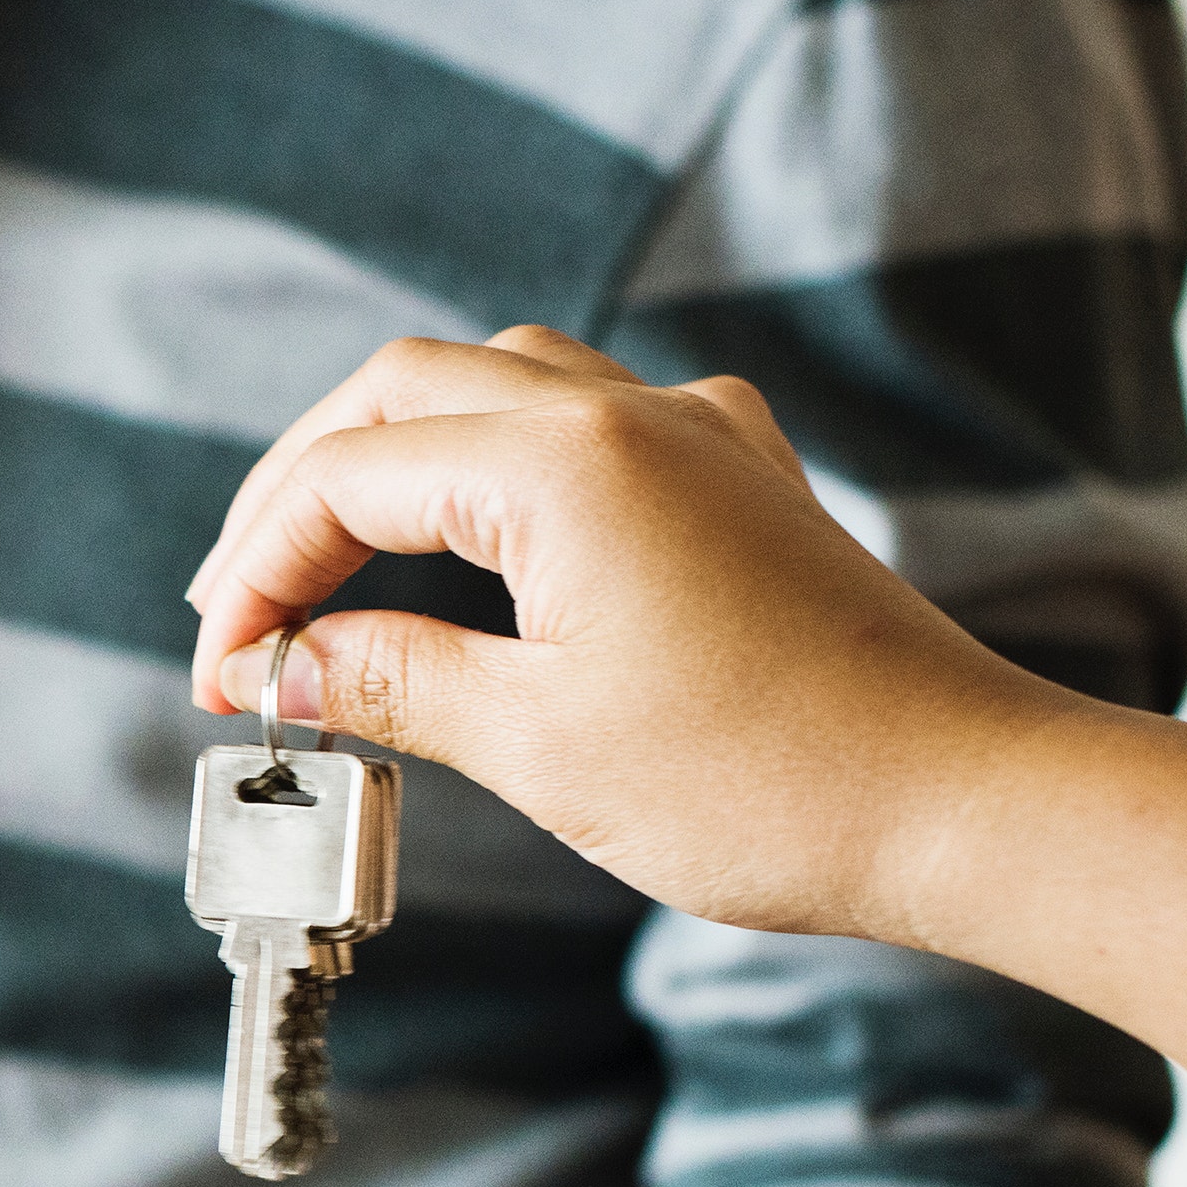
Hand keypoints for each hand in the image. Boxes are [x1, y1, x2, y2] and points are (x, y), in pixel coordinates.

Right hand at [180, 326, 1074, 945]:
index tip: (221, 680)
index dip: (259, 574)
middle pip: (401, 392)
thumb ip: (393, 680)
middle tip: (239, 610)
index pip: (346, 478)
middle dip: (300, 494)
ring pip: (493, 385)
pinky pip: (587, 421)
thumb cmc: (767, 784)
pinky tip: (478, 540)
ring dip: (392, 461)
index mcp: (564, 462)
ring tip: (329, 566)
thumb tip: (285, 664)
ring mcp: (697, 436)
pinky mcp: (742, 481)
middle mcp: (629, 414)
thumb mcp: (541, 745)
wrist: (965, 801)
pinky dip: (494, 464)